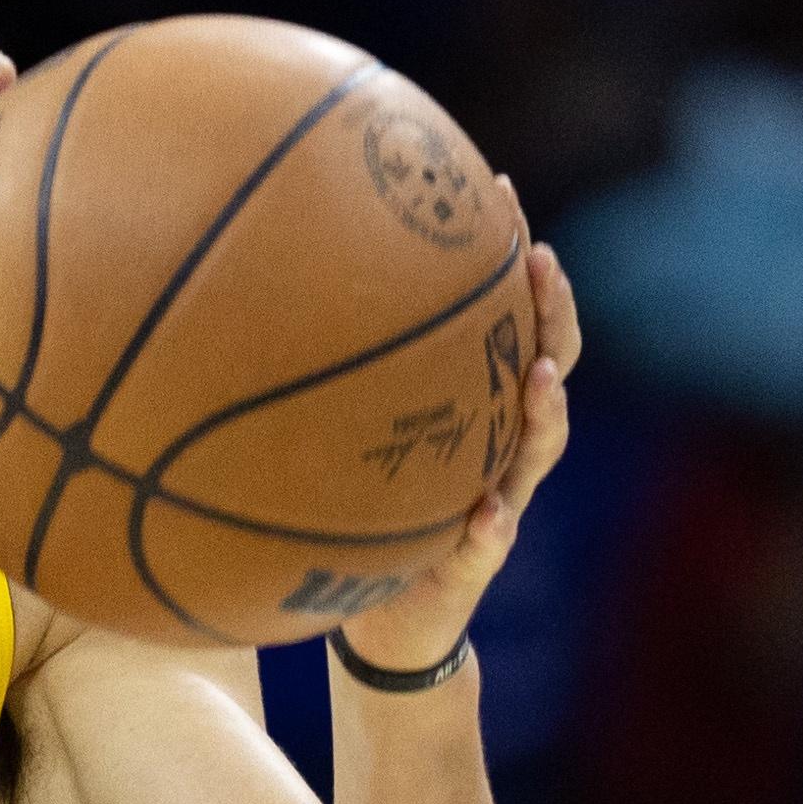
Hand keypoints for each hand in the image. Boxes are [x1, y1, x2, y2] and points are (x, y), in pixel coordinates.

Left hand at [338, 179, 580, 674]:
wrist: (388, 614)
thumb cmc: (364, 511)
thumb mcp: (347, 432)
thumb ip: (327, 372)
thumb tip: (250, 281)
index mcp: (475, 403)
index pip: (507, 315)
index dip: (508, 254)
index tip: (496, 188)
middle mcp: (499, 442)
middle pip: (549, 364)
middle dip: (552, 311)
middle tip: (538, 261)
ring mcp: (501, 498)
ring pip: (538, 447)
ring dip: (543, 411)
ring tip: (537, 378)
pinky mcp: (476, 560)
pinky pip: (490, 542)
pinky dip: (493, 525)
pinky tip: (489, 511)